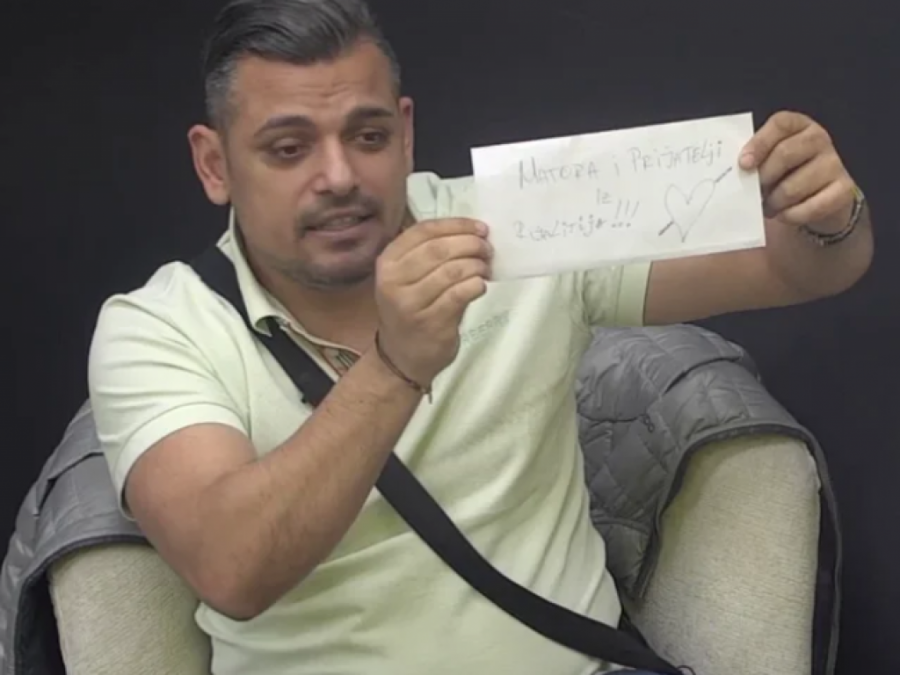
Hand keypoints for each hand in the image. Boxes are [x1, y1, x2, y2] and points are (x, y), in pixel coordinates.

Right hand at [374, 218, 492, 385]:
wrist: (403, 356)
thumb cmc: (412, 309)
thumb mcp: (408, 277)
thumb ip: (431, 253)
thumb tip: (473, 233)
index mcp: (388, 261)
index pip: (424, 231)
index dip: (456, 225)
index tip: (480, 228)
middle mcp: (393, 281)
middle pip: (439, 249)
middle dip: (470, 244)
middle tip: (487, 249)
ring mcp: (410, 304)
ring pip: (451, 271)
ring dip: (476, 265)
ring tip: (485, 268)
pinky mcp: (430, 322)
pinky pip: (459, 294)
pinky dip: (475, 285)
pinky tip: (480, 286)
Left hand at [740, 111, 856, 232]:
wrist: (821, 197)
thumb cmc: (786, 174)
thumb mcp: (770, 160)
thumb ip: (756, 159)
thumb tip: (738, 171)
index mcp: (798, 126)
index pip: (780, 124)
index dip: (759, 143)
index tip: (743, 164)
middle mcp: (819, 139)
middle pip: (784, 154)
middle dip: (763, 178)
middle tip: (754, 192)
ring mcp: (835, 163)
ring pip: (792, 187)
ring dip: (774, 202)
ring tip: (769, 205)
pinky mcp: (843, 189)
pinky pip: (809, 208)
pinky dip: (791, 216)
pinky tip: (785, 214)